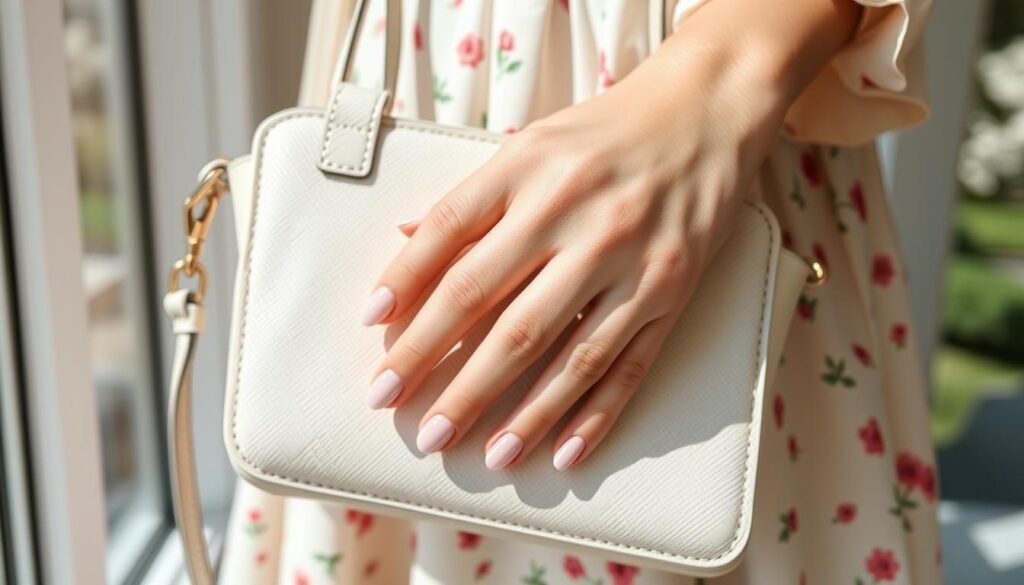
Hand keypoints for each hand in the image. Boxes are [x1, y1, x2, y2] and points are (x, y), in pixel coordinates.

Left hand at [361, 0, 860, 469]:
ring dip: (513, 411)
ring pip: (559, 351)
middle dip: (435, 362)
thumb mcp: (531, 144)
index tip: (372, 324)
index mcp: (529, 169)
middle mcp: (576, 215)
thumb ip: (475, 198)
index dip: (404, 279)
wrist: (706, 113)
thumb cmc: (604, 134)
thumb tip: (406, 241)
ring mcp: (628, 260)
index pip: (449, 230)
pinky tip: (561, 454)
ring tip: (475, 452)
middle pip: (491, 304)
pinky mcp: (670, 292)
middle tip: (395, 407)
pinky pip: (626, 366)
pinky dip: (593, 416)